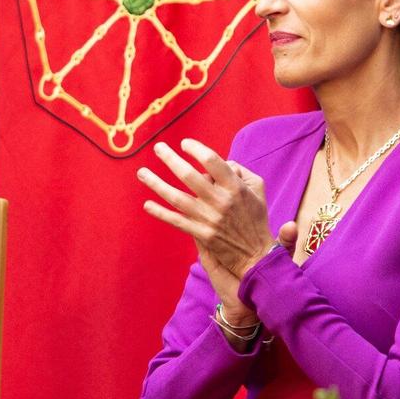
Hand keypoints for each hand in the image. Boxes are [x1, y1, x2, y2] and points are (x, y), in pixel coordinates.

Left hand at [138, 140, 278, 309]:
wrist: (256, 255)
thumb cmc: (255, 218)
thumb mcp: (257, 189)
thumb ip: (240, 171)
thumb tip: (220, 162)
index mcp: (235, 187)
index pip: (212, 161)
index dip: (196, 149)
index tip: (185, 143)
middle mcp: (220, 201)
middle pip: (189, 176)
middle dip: (170, 159)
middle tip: (158, 148)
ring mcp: (209, 219)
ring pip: (177, 198)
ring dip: (156, 184)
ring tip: (141, 172)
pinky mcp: (201, 234)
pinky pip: (176, 221)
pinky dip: (160, 213)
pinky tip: (147, 205)